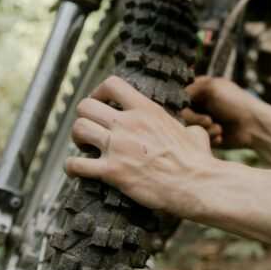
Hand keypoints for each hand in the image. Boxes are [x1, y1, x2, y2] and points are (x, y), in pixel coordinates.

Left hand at [63, 76, 213, 216]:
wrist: (197, 185)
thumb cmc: (199, 161)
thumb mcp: (196, 134)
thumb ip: (187, 128)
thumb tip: (193, 132)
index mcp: (147, 110)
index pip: (112, 84)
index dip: (99, 93)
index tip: (101, 104)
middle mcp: (128, 123)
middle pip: (86, 106)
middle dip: (85, 117)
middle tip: (93, 131)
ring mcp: (118, 147)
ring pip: (78, 129)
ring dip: (77, 139)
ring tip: (86, 149)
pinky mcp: (112, 172)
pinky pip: (75, 164)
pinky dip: (71, 167)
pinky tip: (77, 171)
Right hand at [181, 76, 270, 148]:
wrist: (254, 126)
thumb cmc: (235, 103)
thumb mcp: (212, 88)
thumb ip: (189, 89)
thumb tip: (174, 100)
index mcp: (200, 90)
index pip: (178, 96)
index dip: (182, 104)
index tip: (189, 107)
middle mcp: (200, 105)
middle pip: (181, 115)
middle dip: (194, 119)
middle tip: (209, 120)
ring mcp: (203, 121)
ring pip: (189, 129)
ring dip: (204, 130)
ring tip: (219, 129)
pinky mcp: (208, 136)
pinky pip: (198, 140)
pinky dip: (209, 139)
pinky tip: (221, 136)